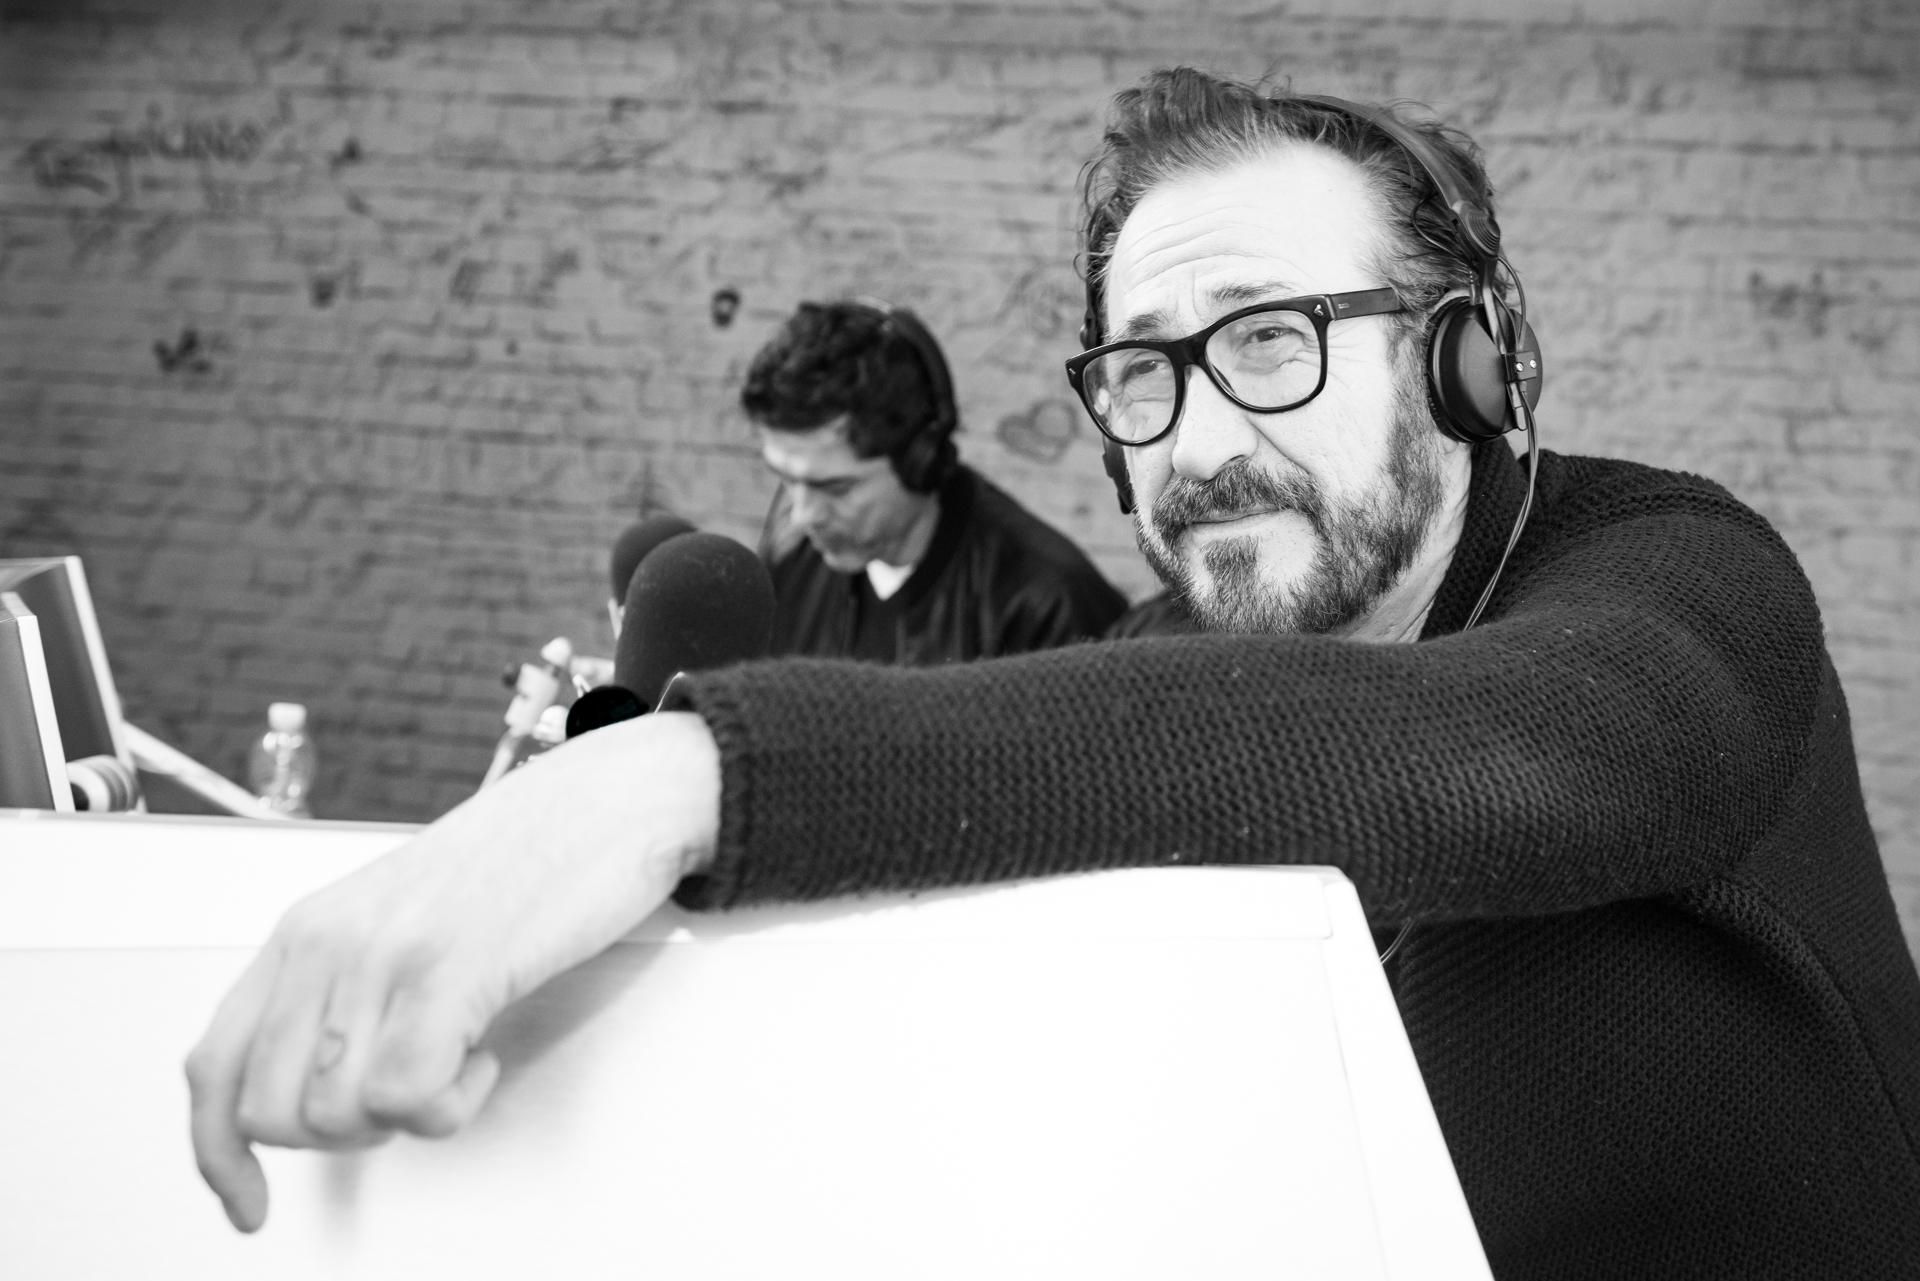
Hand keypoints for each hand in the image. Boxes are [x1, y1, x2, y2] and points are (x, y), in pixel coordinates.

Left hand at [184, 712, 719, 1232]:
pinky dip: (450, 1105)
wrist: (605, 802)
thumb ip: (344, 989)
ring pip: (339, 1114)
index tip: (247, 1202)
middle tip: (409, 1096)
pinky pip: (408, 1096)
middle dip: (343, 1135)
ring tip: (458, 1063)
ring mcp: (385, 954)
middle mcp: (329, 940)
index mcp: (307, 929)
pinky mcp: (450, 969)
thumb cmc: (521, 861)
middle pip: (273, 1110)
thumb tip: (318, 1087)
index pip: (214, 1064)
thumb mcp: (399, 920)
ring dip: (407, 1118)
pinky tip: (483, 1057)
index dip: (217, 1152)